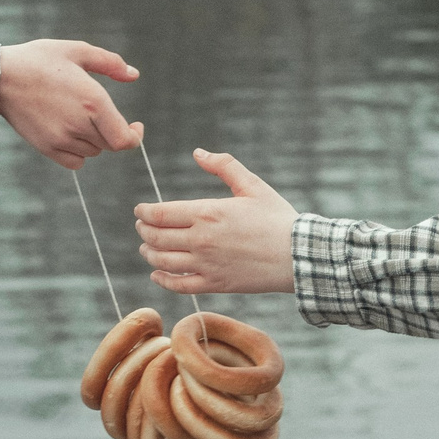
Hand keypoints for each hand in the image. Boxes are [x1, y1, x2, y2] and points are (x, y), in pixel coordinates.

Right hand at [0, 39, 141, 169]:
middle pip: (110, 145)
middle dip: (112, 131)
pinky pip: (75, 162)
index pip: (125, 140)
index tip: (136, 126)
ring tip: (79, 116)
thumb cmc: (39, 60)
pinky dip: (78, 152)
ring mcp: (62, 139)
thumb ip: (110, 63)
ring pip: (93, 152)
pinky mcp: (47, 148)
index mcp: (94, 101)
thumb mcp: (76, 50)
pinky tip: (70, 132)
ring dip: (94, 140)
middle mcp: (80, 124)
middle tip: (101, 113)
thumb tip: (134, 75)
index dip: (135, 137)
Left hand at [134, 150, 299, 294]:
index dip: (145, 212)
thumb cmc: (277, 218)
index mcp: (208, 213)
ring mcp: (206, 264)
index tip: (140, 210)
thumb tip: (198, 152)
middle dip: (144, 230)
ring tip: (146, 248)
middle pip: (156, 237)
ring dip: (149, 254)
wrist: (299, 255)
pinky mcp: (215, 284)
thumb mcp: (252, 185)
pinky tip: (157, 274)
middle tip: (142, 226)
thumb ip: (223, 165)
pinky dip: (163, 280)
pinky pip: (179, 285)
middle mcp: (202, 240)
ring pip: (163, 261)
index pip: (161, 214)